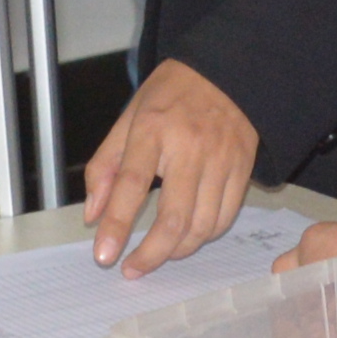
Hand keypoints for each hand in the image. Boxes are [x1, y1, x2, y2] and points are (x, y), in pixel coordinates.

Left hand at [84, 56, 257, 273]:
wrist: (226, 70)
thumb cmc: (172, 94)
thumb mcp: (129, 117)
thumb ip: (105, 166)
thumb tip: (93, 215)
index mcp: (153, 129)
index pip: (132, 183)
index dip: (117, 224)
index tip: (104, 255)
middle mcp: (190, 146)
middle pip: (173, 217)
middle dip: (151, 254)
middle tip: (133, 268)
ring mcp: (221, 159)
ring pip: (202, 225)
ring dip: (177, 251)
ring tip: (158, 254)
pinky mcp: (243, 168)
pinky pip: (224, 217)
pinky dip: (204, 236)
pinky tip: (188, 236)